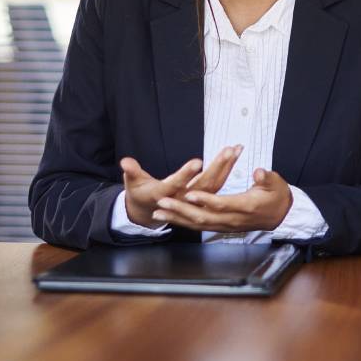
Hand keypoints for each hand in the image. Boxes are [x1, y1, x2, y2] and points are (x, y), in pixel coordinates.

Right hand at [120, 145, 241, 227]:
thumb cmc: (141, 193)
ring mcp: (195, 199)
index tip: (197, 162)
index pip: (177, 185)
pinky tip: (234, 155)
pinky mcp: (203, 197)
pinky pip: (218, 183)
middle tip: (227, 151)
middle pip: (203, 185)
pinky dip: (228, 169)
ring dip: (226, 166)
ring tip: (235, 149)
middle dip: (216, 167)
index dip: (186, 175)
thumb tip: (125, 162)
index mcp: (165, 195)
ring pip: (215, 185)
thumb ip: (132, 172)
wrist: (149, 211)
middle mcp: (183, 199)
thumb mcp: (133, 183)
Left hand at [152, 167, 293, 232]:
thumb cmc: (277, 195)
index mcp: (246, 206)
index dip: (205, 199)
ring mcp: (227, 226)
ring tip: (158, 212)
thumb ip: (266, 178)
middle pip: (204, 216)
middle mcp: (234, 219)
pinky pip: (201, 227)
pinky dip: (184, 223)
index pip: (222, 204)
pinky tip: (170, 218)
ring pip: (199, 224)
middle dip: (181, 210)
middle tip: (162, 202)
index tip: (188, 192)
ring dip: (178, 218)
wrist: (281, 215)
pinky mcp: (223, 227)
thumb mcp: (276, 183)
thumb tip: (259, 172)